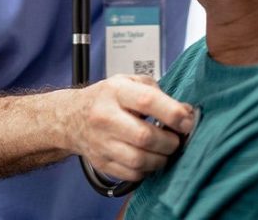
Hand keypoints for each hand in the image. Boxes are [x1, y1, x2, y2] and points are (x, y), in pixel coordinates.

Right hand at [60, 74, 194, 180]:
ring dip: (161, 159)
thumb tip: (186, 112)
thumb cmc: (106, 98)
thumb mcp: (128, 83)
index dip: (173, 113)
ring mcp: (101, 142)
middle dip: (170, 142)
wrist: (71, 117)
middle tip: (177, 139)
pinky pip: (132, 174)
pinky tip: (149, 159)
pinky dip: (147, 170)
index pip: (147, 101)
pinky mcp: (101, 163)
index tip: (187, 121)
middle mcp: (105, 117)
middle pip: (145, 137)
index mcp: (115, 92)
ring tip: (165, 151)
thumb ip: (157, 93)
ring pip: (139, 160)